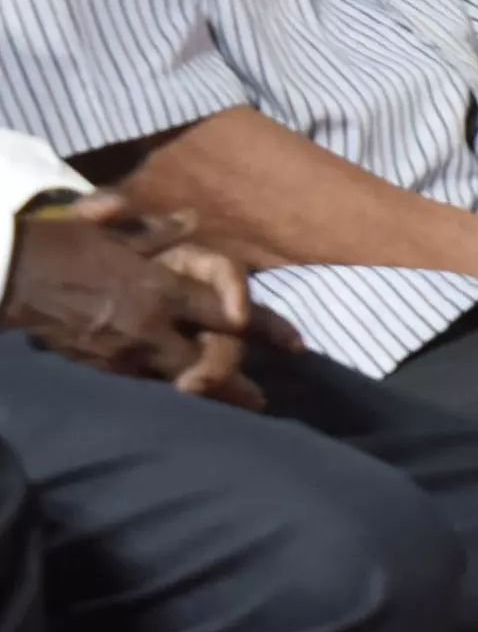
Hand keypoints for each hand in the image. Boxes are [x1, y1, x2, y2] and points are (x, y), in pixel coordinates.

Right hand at [2, 195, 297, 406]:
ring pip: (178, 381)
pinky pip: (141, 385)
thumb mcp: (114, 230)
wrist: (7, 274)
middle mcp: (151, 326)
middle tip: (260, 401)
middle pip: (211, 361)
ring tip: (232, 411)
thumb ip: (159, 232)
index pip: (227, 316)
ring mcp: (124, 353)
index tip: (294, 345)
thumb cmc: (61, 244)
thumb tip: (192, 221)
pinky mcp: (99, 369)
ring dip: (207, 395)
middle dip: (237, 382)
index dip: (264, 329)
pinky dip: (163, 391)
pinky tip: (178, 399)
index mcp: (162, 289)